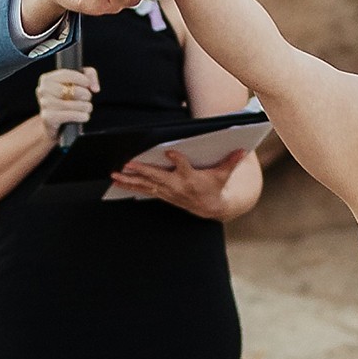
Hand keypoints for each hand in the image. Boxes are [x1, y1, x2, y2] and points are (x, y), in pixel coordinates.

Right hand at [37, 62, 97, 140]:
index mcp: (47, 79)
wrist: (53, 123)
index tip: (88, 84)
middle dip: (85, 95)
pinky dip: (81, 116)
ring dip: (85, 107)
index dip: (81, 78)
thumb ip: (89, 75)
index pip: (66, 74)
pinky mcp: (48, 118)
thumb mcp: (77, 83)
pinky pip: (70, 115)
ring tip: (87, 108)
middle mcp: (43, 90)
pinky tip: (84, 116)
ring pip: (73, 104)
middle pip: (72, 90)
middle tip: (87, 98)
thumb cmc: (66, 100)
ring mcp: (45, 104)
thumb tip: (95, 88)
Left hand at [108, 145, 244, 216]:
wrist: (210, 208)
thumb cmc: (214, 187)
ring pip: (145, 184)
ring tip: (114, 174)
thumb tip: (243, 150)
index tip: (171, 151)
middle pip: (157, 176)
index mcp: (191, 178)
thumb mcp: (223, 175)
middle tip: (128, 163)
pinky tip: (116, 180)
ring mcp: (167, 191)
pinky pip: (142, 189)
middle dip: (142, 170)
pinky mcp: (161, 194)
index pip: (184, 167)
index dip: (178, 160)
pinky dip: (129, 185)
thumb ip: (231, 161)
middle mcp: (176, 186)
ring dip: (129, 180)